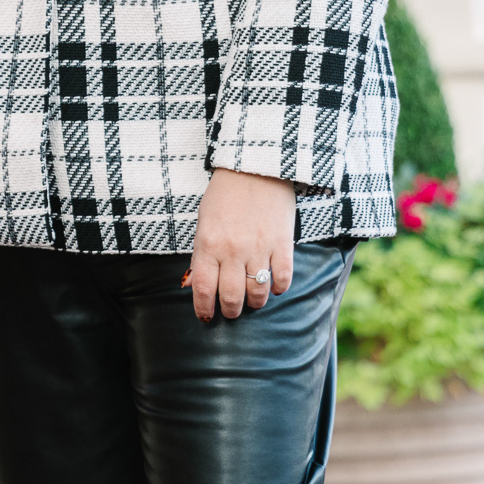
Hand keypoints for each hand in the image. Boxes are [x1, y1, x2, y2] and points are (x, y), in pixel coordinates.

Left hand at [189, 168, 294, 321]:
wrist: (256, 167)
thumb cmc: (225, 194)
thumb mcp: (204, 221)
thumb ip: (203, 252)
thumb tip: (200, 282)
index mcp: (208, 244)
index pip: (203, 288)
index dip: (204, 308)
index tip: (206, 316)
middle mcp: (232, 250)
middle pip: (231, 297)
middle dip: (230, 311)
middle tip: (232, 311)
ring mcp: (259, 248)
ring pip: (257, 293)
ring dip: (255, 303)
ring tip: (253, 301)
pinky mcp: (282, 243)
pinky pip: (282, 278)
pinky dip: (278, 288)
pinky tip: (274, 286)